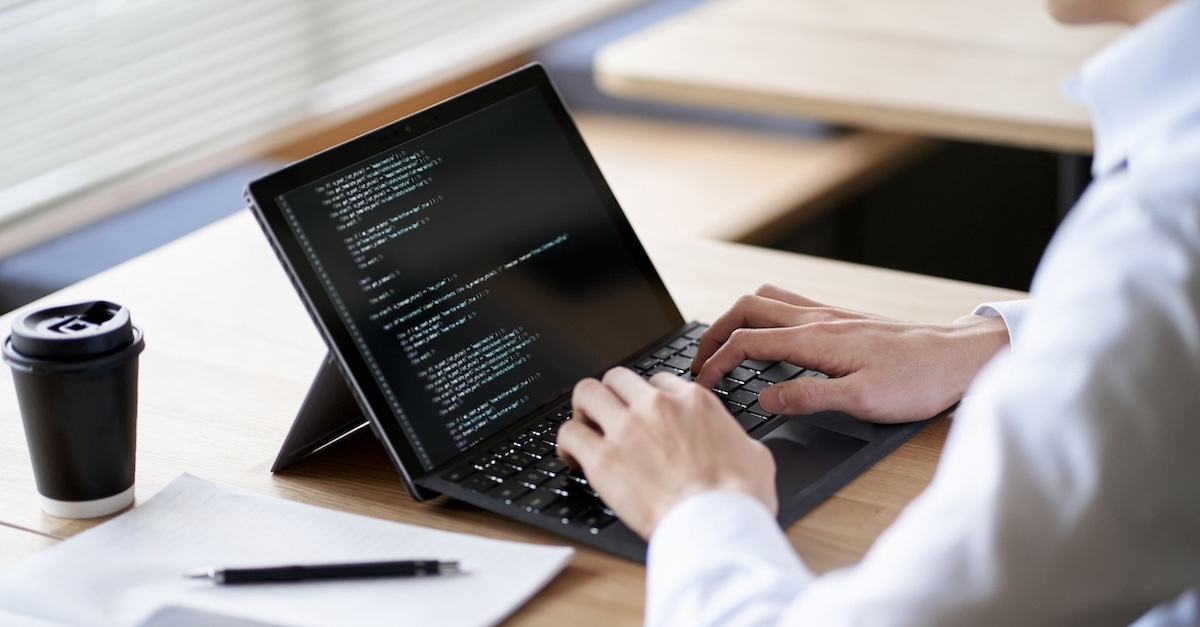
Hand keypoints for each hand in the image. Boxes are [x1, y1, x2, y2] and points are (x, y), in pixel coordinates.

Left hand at [557, 367, 777, 539]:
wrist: (718, 524)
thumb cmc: (739, 498)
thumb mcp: (754, 454)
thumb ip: (734, 438)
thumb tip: (735, 444)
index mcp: (693, 401)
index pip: (657, 381)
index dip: (647, 399)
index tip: (643, 416)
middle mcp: (657, 406)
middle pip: (617, 378)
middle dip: (611, 396)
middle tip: (609, 418)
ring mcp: (627, 428)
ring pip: (587, 392)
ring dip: (584, 409)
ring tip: (586, 429)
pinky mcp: (603, 459)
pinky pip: (569, 433)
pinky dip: (567, 443)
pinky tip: (572, 457)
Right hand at [692, 285, 1009, 423]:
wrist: (958, 358)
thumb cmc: (918, 380)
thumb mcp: (861, 401)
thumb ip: (807, 397)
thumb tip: (764, 398)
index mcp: (815, 338)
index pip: (746, 342)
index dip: (715, 363)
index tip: (701, 385)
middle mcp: (818, 318)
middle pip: (746, 309)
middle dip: (714, 332)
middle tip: (699, 362)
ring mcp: (829, 314)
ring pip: (766, 300)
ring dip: (736, 318)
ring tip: (723, 347)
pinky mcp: (841, 319)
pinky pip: (788, 305)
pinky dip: (762, 316)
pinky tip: (767, 338)